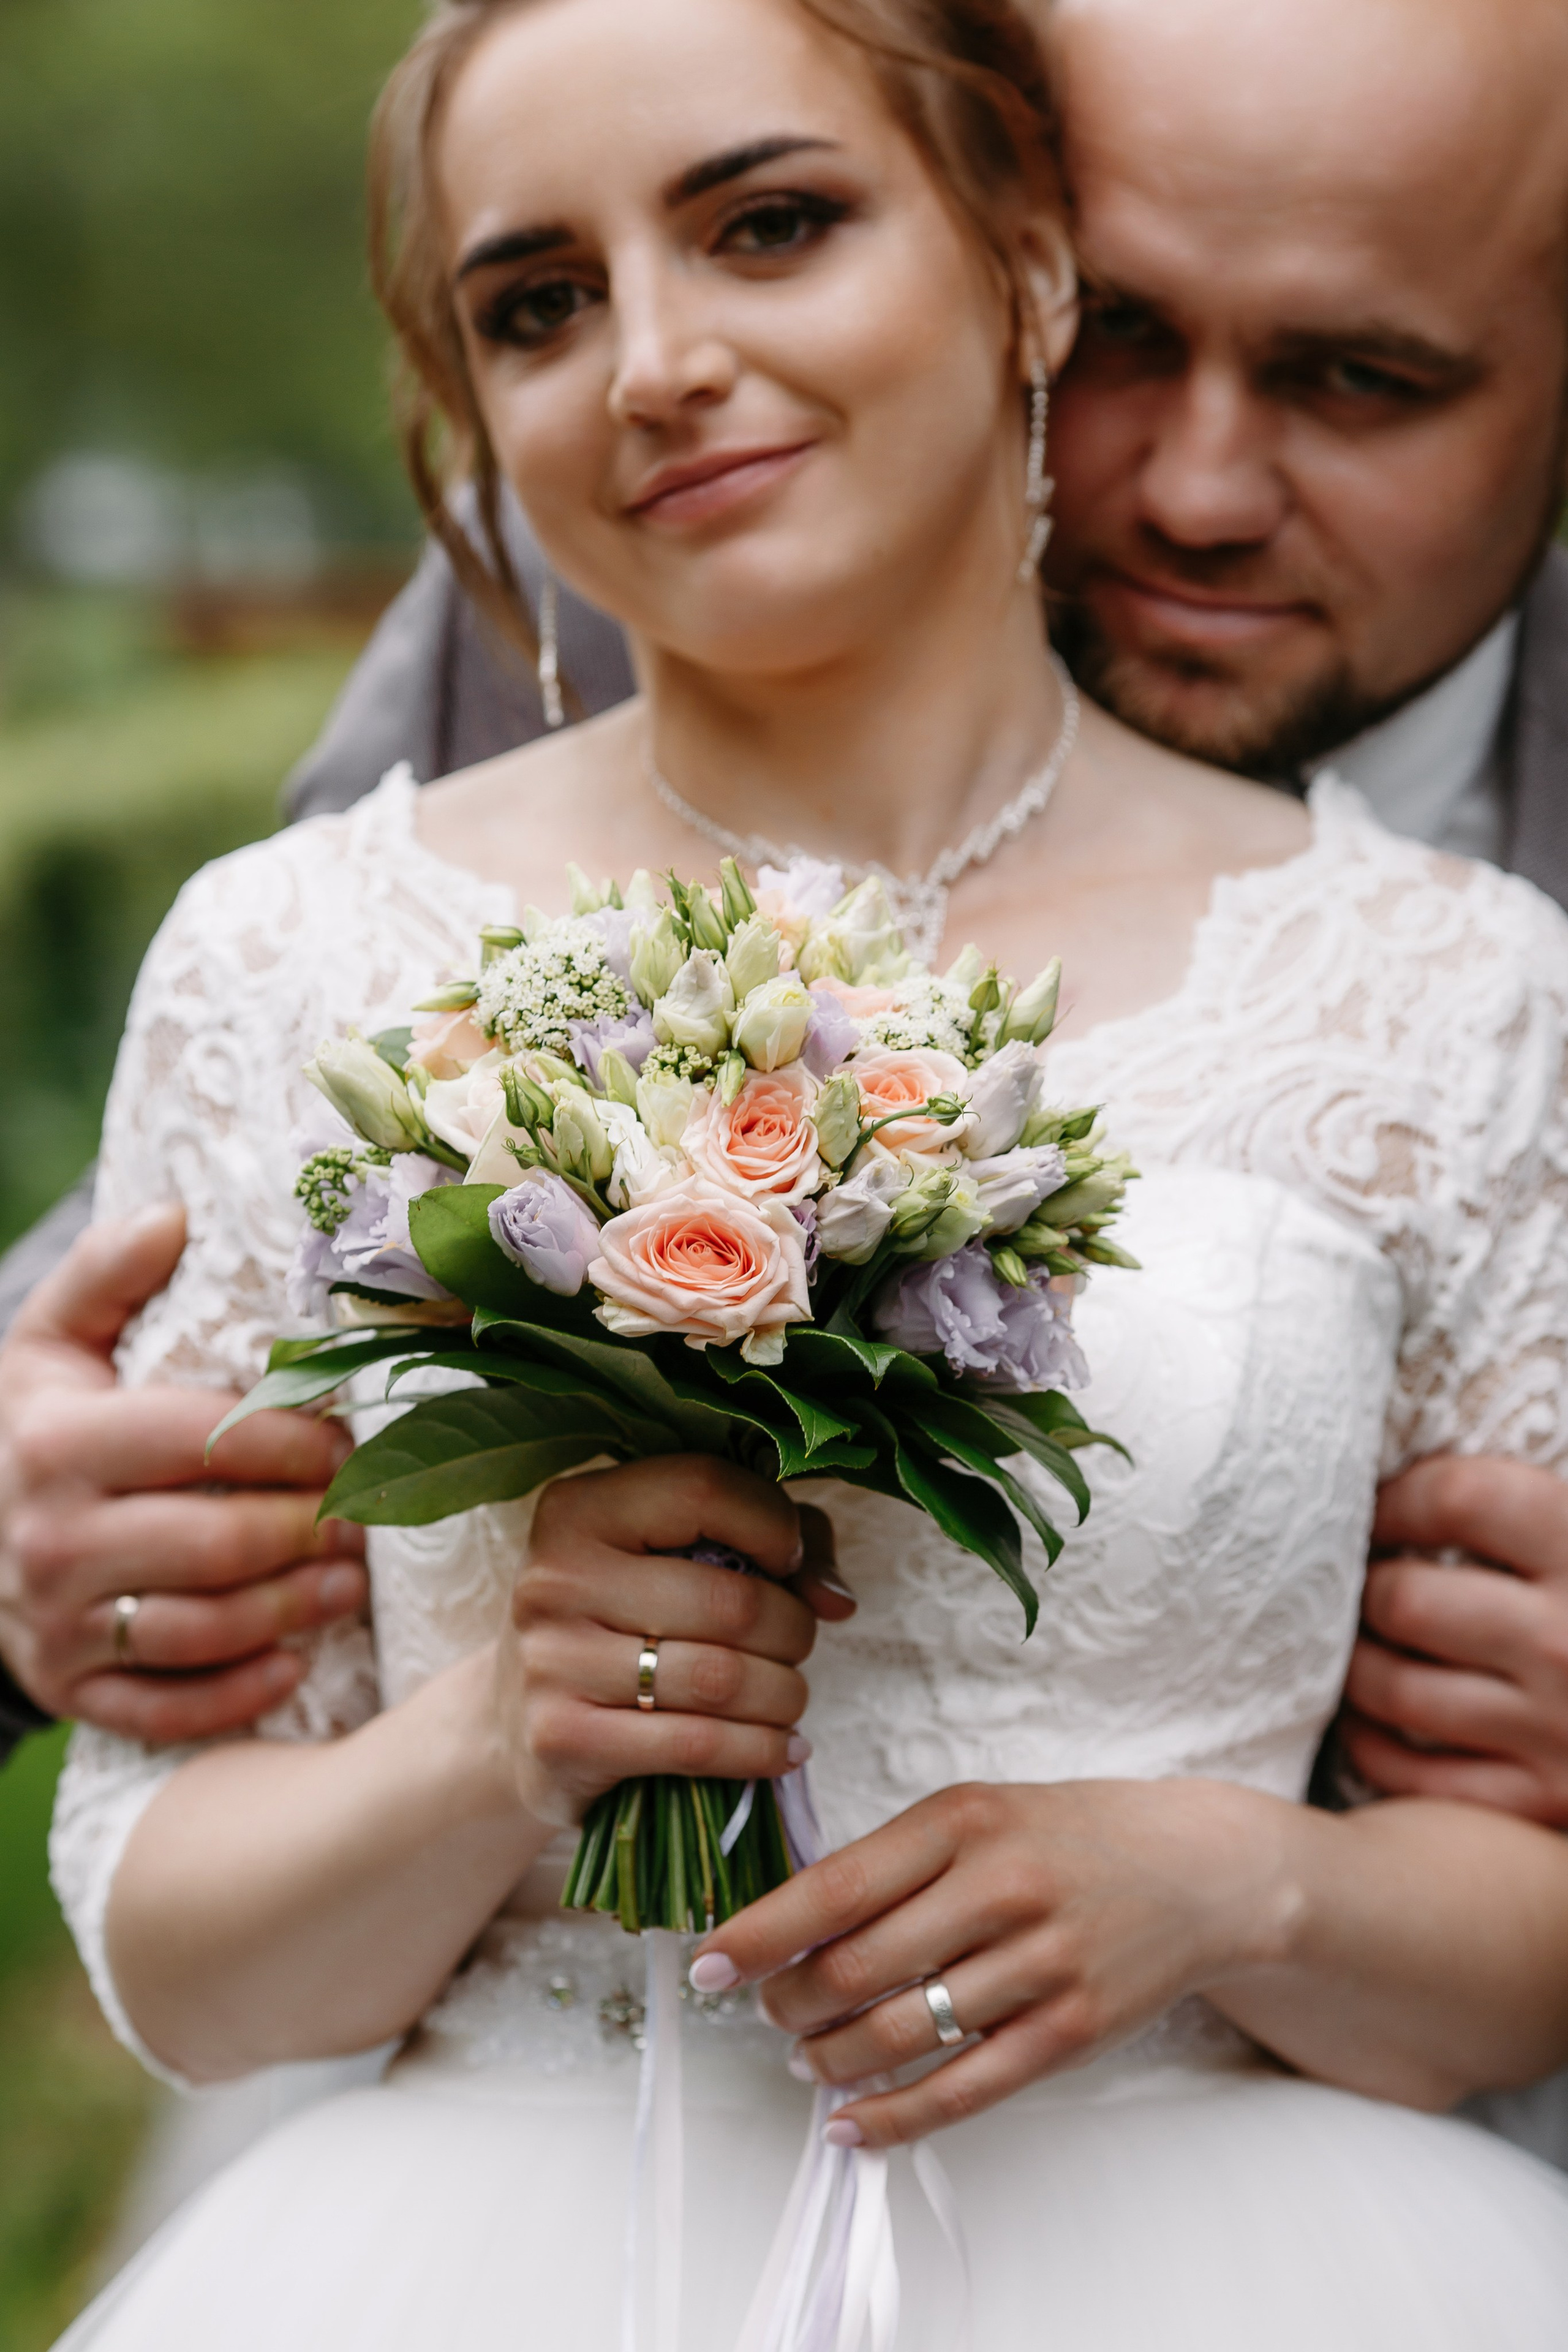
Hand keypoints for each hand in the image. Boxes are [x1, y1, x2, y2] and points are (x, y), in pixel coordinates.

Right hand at [0, 1204, 368, 1740]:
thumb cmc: (42, 1424)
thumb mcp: (53, 1339)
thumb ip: (107, 1272)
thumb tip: (174, 1213)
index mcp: (56, 1443)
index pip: (203, 1442)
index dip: (290, 1442)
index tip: (346, 1438)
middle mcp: (48, 1541)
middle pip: (214, 1544)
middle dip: (307, 1530)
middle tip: (368, 1515)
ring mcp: (56, 1626)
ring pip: (201, 1630)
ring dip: (293, 1610)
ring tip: (352, 1580)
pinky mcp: (73, 1689)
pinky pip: (166, 1708)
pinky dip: (238, 1694)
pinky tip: (294, 1664)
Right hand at [495, 1455, 850, 1827]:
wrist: (517, 1722)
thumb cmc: (627, 1618)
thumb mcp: (681, 1554)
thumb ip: (780, 1541)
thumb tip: (837, 1599)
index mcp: (578, 1508)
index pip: (703, 1488)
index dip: (774, 1524)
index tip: (792, 1560)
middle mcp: (554, 1577)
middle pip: (731, 1600)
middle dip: (794, 1630)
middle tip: (797, 1645)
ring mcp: (551, 1660)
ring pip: (723, 1678)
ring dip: (785, 1695)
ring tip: (790, 1698)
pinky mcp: (561, 1738)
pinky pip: (696, 1745)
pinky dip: (760, 1751)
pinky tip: (782, 1749)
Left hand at [690, 1776, 1287, 2147]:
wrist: (1198, 1870)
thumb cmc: (1064, 1837)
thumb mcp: (976, 1814)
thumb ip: (892, 1862)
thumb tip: (786, 1928)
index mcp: (962, 1820)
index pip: (835, 1888)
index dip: (758, 1936)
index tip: (706, 1966)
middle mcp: (1001, 1887)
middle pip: (857, 1969)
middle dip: (789, 2003)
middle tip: (767, 2012)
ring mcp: (1042, 1963)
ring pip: (900, 2035)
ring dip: (831, 2059)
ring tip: (807, 2057)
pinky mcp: (1073, 2029)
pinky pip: (964, 2090)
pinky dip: (894, 2117)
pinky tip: (852, 2121)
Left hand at [1343, 1454, 1567, 1824]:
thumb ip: (1538, 1508)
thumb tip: (1436, 1479)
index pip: (1458, 1497)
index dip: (1397, 1496)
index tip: (1378, 1507)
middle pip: (1406, 1597)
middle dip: (1364, 1586)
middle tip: (1355, 1582)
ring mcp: (1558, 1728)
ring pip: (1394, 1688)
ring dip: (1354, 1663)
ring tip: (1353, 1643)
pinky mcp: (1546, 1801)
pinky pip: (1415, 1776)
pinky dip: (1373, 1745)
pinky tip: (1370, 1720)